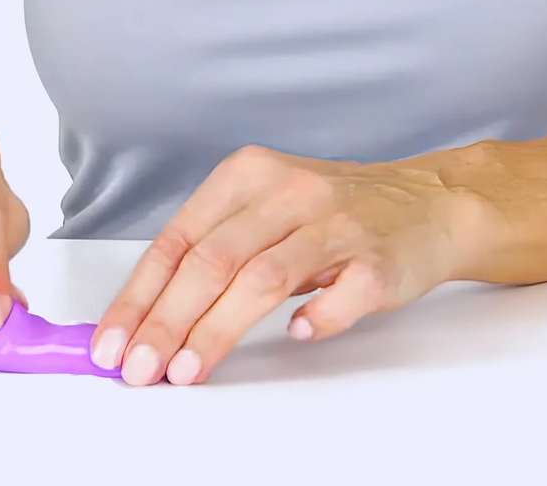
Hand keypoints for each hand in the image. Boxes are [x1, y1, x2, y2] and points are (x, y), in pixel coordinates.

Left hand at [88, 144, 496, 385]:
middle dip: (166, 321)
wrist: (432, 203)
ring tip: (186, 370)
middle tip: (141, 367)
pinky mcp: (379, 258)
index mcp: (249, 175)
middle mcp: (289, 192)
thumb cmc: (337, 214)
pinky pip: (340, 295)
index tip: (113, 342)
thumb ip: (213, 251)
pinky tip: (295, 336)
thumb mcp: (266, 210)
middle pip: (211, 261)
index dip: (139, 296)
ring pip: (261, 279)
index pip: (177, 241)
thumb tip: (145, 318)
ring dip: (216, 331)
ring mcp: (337, 224)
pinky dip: (316, 320)